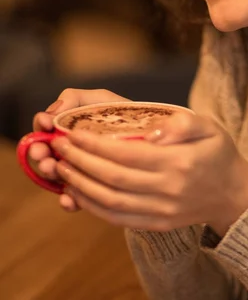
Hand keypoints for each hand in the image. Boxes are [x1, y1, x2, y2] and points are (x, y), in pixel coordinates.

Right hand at [29, 88, 129, 210]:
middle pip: (45, 152)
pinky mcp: (95, 189)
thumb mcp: (101, 100)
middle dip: (39, 152)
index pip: (46, 126)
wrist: (157, 137)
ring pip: (57, 175)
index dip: (41, 124)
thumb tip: (54, 111)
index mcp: (69, 126)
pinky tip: (68, 200)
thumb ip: (75, 98)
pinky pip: (78, 199)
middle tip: (42, 153)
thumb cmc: (127, 115)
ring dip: (50, 174)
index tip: (46, 123)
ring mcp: (81, 170)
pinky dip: (69, 200)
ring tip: (53, 170)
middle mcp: (71, 149)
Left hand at [51, 111, 247, 235]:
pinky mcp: (157, 224)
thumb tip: (150, 131)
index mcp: (180, 162)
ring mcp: (162, 211)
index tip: (73, 133)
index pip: (128, 153)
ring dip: (81, 185)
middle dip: (81, 162)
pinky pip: (118, 219)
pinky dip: (93, 206)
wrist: (233, 193)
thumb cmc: (218, 152)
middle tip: (59, 147)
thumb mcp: (210, 126)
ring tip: (61, 167)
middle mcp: (169, 190)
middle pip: (114, 178)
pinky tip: (77, 191)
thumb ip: (182, 124)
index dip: (96, 145)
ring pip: (111, 202)